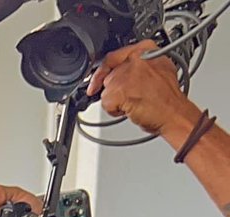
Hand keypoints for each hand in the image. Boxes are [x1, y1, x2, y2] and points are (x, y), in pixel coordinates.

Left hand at [86, 40, 201, 140]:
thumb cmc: (168, 96)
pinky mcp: (118, 90)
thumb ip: (139, 66)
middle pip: (109, 76)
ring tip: (135, 102)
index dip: (103, 71)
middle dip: (114, 89)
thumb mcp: (158, 69)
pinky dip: (114, 110)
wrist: (174, 113)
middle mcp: (135, 58)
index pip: (114, 57)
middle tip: (130, 97)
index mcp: (145, 49)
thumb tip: (123, 71)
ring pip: (106, 90)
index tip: (97, 81)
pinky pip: (105, 103)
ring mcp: (126, 74)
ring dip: (116, 100)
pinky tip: (131, 109)